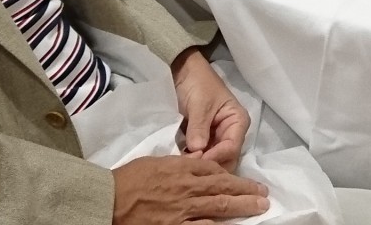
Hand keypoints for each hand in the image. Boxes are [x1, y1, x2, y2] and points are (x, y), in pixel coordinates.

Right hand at [111, 154, 266, 224]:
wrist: (107, 200)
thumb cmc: (126, 180)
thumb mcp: (154, 161)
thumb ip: (177, 163)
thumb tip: (195, 162)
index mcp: (180, 167)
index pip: (213, 169)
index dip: (231, 174)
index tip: (242, 180)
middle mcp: (187, 187)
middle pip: (223, 187)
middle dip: (246, 190)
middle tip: (263, 194)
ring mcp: (183, 209)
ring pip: (219, 207)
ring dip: (241, 207)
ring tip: (258, 209)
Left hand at [171, 48, 251, 167]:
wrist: (183, 73)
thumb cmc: (197, 83)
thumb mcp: (199, 104)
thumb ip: (199, 127)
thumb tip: (197, 150)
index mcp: (237, 122)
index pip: (231, 148)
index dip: (215, 157)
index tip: (196, 159)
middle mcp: (231, 134)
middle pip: (226, 160)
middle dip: (209, 165)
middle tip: (188, 167)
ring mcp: (217, 139)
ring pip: (214, 162)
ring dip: (200, 166)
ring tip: (182, 166)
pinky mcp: (203, 142)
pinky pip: (201, 157)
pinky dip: (192, 162)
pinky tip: (181, 163)